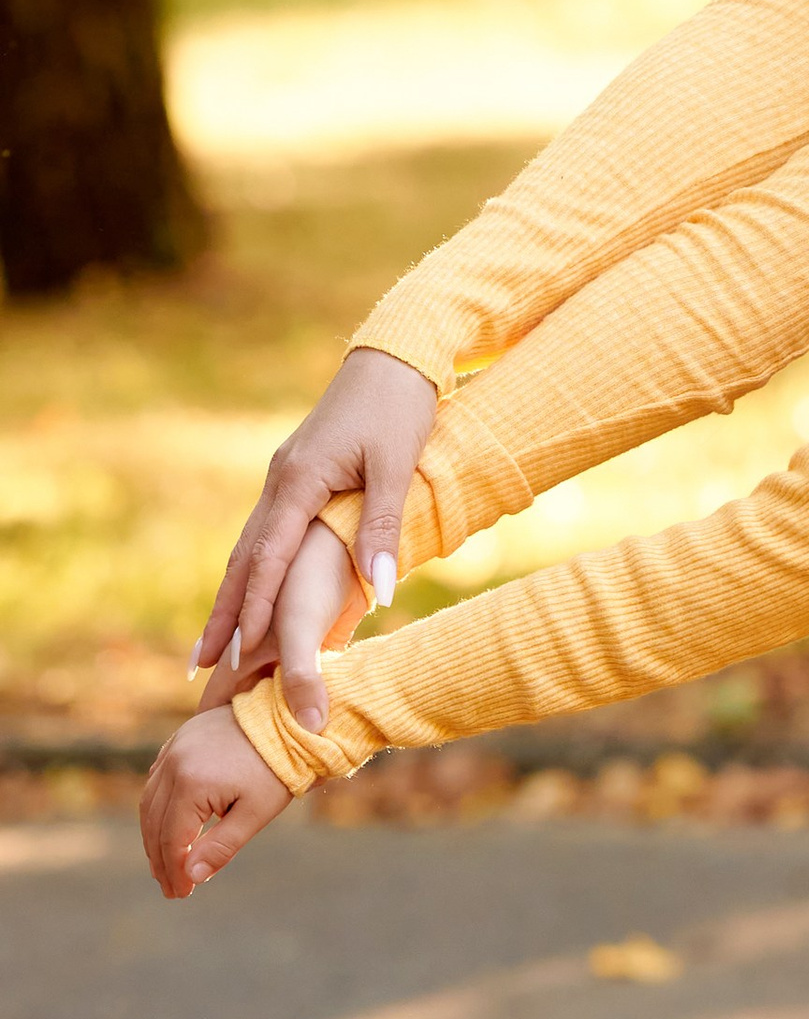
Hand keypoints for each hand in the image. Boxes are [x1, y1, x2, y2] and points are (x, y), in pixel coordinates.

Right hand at [139, 709, 291, 901]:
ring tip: (166, 863)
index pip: (171, 839)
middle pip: (154, 822)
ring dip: (154, 834)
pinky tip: (168, 825)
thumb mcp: (256, 812)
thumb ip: (221, 846)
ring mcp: (175, 746)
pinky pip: (158, 778)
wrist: (290, 719)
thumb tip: (190, 877)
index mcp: (192, 782)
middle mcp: (175, 761)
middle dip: (160, 859)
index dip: (174, 871)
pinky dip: (158, 806)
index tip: (181, 894)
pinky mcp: (181, 738)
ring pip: (150, 800)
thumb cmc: (278, 768)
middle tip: (170, 886)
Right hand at [192, 348, 436, 689]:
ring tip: (214, 642)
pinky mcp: (297, 473)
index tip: (239, 653)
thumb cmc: (401, 406)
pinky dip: (253, 567)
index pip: (269, 557)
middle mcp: (282, 480)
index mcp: (300, 479)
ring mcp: (285, 475)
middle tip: (197, 664)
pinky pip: (266, 530)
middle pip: (244, 557)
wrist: (397, 354)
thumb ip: (382, 527)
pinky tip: (250, 589)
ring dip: (232, 594)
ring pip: (249, 545)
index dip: (254, 607)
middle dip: (223, 612)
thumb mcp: (398, 465)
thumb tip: (381, 592)